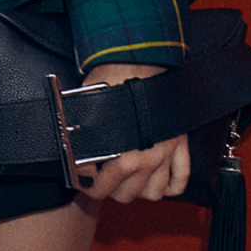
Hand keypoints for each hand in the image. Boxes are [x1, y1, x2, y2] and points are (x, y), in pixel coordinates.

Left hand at [74, 63, 189, 203]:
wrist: (140, 55)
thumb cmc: (115, 75)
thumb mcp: (89, 105)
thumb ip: (83, 130)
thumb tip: (69, 143)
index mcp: (125, 154)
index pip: (102, 186)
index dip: (87, 186)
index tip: (82, 181)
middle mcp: (148, 158)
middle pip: (127, 194)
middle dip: (110, 190)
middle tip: (100, 180)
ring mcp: (166, 153)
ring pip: (154, 193)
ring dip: (138, 192)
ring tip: (125, 182)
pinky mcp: (179, 144)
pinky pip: (180, 178)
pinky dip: (171, 187)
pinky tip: (157, 183)